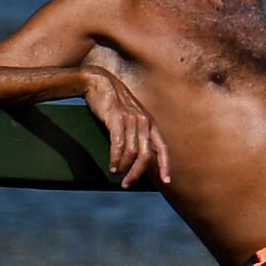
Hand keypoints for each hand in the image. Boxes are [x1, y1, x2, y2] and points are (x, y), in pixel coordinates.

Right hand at [82, 64, 169, 188]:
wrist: (99, 81)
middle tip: (127, 184)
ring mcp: (131, 119)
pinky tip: (112, 165)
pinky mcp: (117, 118)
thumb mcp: (132, 116)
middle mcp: (144, 121)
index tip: (166, 181)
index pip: (163, 148)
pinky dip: (116, 159)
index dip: (165, 165)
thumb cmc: (114, 103)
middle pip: (146, 155)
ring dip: (124, 167)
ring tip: (116, 173)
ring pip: (132, 152)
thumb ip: (138, 133)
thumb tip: (139, 156)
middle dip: (137, 173)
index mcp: (150, 123)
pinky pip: (119, 145)